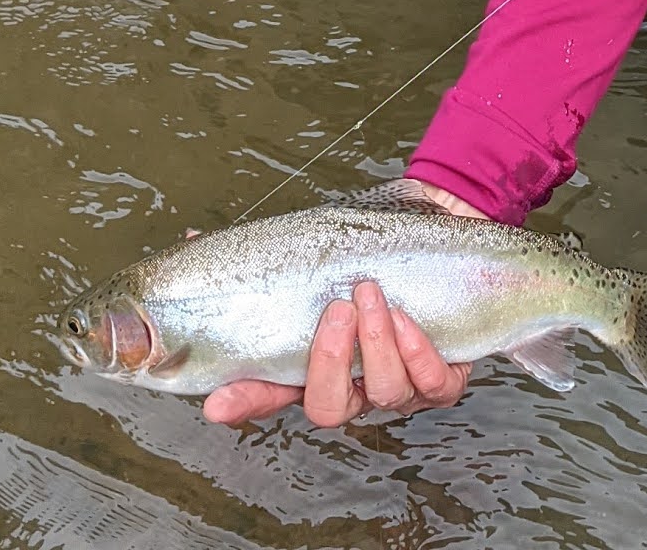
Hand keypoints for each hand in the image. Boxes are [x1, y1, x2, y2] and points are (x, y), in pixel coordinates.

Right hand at [203, 182, 482, 427]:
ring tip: (372, 293)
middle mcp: (357, 382)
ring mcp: (401, 384)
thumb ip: (273, 251)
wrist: (454, 236)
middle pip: (329, 410)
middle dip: (329, 364)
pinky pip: (430, 383)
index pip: (271, 392)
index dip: (245, 402)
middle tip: (335, 312)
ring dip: (376, 342)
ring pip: (382, 393)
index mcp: (318, 359)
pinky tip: (408, 317)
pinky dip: (417, 351)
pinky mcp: (444, 376)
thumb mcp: (330, 245)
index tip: (217, 404)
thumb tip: (192, 244)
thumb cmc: (384, 250)